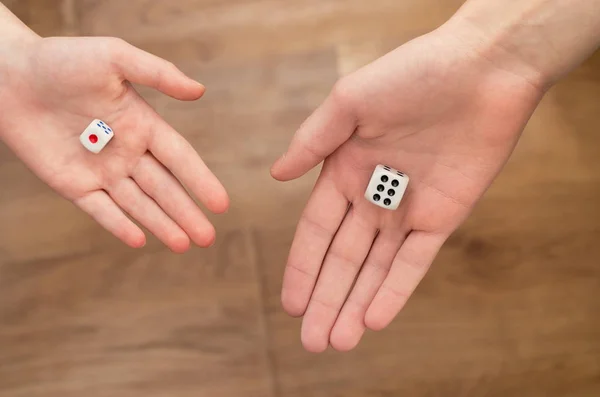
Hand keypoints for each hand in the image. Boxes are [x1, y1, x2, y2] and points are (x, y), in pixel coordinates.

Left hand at [0, 36, 228, 251]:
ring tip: (183, 246)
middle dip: (187, 213)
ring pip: (138, 205)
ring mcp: (101, 171)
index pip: (180, 159)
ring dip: (161, 225)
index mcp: (143, 125)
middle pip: (164, 189)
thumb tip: (199, 92)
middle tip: (208, 238)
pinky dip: (119, 225)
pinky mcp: (74, 185)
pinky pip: (100, 210)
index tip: (222, 204)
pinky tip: (139, 240)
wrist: (8, 75)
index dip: (201, 181)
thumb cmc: (63, 60)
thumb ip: (158, 74)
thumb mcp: (114, 58)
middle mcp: (128, 152)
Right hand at [271, 25, 544, 351]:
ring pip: (376, 269)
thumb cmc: (411, 74)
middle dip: (327, 300)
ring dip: (357, 305)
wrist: (479, 70)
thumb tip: (275, 175)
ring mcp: (407, 211)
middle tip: (313, 343)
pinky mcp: (443, 216)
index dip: (302, 269)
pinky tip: (376, 320)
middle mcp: (372, 197)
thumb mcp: (349, 101)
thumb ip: (313, 140)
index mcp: (344, 172)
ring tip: (338, 343)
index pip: (316, 232)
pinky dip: (396, 290)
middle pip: (344, 260)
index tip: (291, 305)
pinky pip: (415, 261)